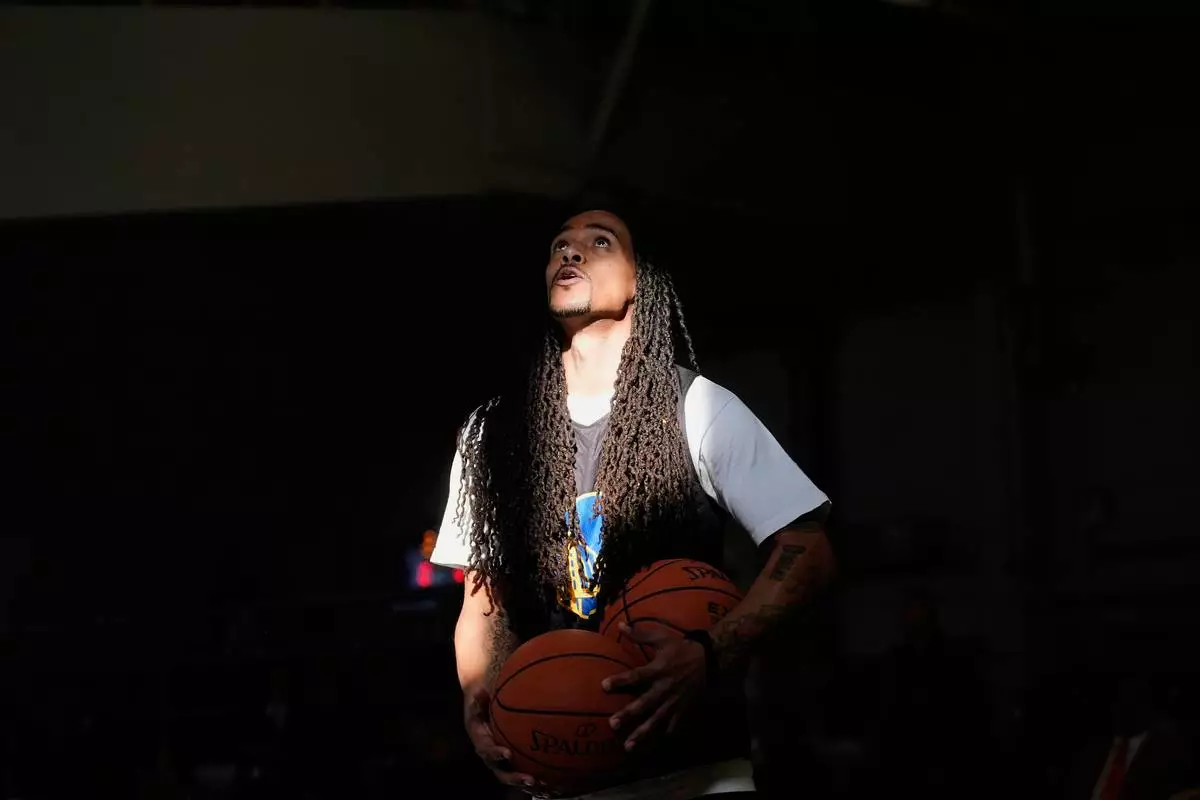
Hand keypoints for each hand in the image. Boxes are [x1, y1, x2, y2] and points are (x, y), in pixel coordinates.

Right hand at [463, 686, 536, 789]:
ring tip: (545, 785)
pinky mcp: (513, 763)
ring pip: (514, 777)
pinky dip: (537, 779)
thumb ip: (479, 699)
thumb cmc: (483, 703)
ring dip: (528, 783)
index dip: (496, 754)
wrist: (484, 710)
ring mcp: (502, 763)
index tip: (507, 754)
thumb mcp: (478, 699)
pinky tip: (553, 780)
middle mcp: (492, 757)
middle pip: (502, 773)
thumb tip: (479, 692)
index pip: (487, 751)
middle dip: (515, 778)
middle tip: (530, 779)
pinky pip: (524, 773)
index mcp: (481, 743)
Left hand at [601, 622, 707, 749]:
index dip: (620, 681)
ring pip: (656, 720)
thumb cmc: (682, 648)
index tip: (604, 686)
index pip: (635, 676)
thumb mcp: (662, 637)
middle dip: (628, 714)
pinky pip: (674, 726)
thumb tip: (620, 625)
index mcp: (658, 669)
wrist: (710, 659)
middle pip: (643, 703)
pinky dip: (664, 736)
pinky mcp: (683, 709)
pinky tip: (653, 747)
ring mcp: (674, 702)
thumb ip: (640, 634)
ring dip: (642, 734)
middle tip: (612, 724)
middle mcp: (664, 688)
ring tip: (628, 746)